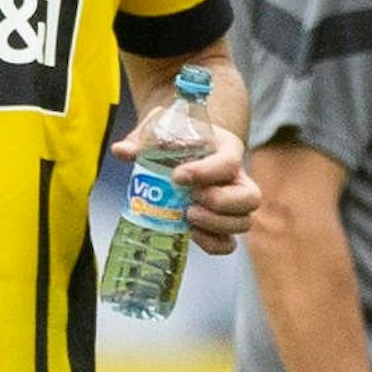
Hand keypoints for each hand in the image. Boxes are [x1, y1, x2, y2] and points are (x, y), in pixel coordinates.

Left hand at [110, 120, 258, 254]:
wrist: (184, 144)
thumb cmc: (176, 135)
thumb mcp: (161, 128)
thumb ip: (143, 139)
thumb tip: (121, 151)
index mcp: (227, 149)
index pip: (229, 162)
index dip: (207, 172)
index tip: (177, 175)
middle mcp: (237, 178)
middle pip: (250, 198)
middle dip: (220, 203)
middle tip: (190, 200)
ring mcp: (232, 204)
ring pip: (243, 222)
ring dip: (216, 224)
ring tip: (187, 216)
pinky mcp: (220, 224)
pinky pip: (227, 243)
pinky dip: (212, 243)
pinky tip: (190, 233)